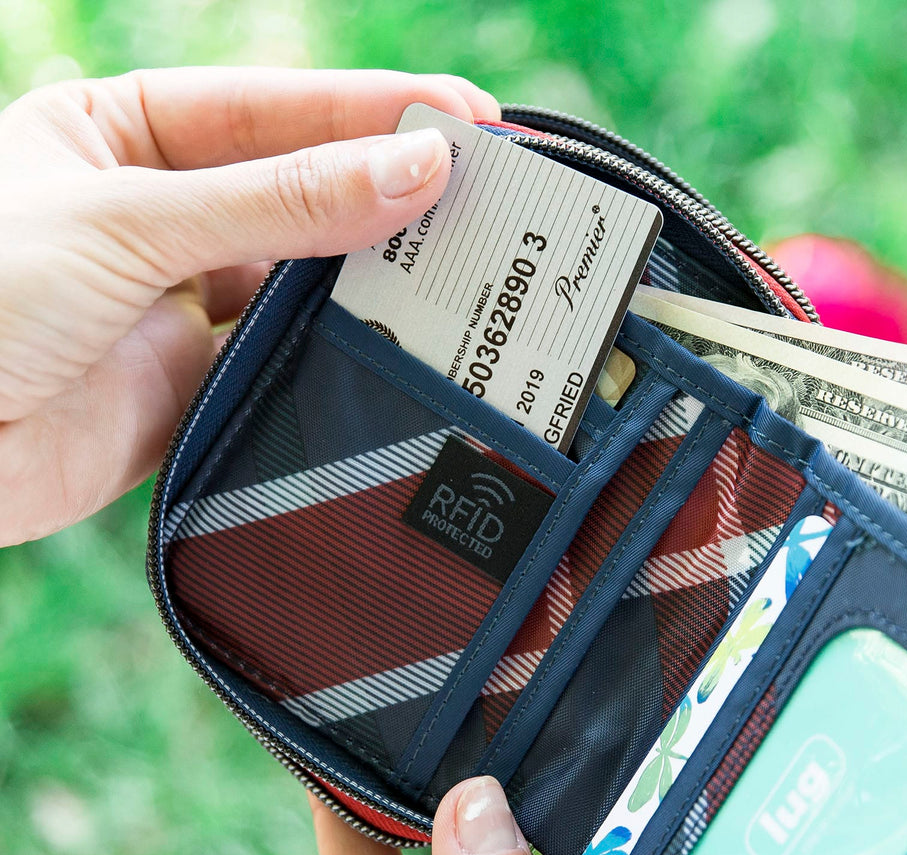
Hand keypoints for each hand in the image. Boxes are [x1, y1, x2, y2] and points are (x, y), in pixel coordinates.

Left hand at [0, 67, 499, 545]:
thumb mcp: (129, 222)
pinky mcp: (193, 385)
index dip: (367, 109)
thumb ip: (277, 203)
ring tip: (459, 263)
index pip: (265, 110)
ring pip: (298, 278)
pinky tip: (396, 337)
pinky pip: (284, 358)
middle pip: (294, 190)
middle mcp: (153, 215)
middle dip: (384, 188)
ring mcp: (175, 304)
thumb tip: (412, 169)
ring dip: (371, 272)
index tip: (463, 119)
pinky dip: (338, 350)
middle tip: (484, 190)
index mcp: (114, 134)